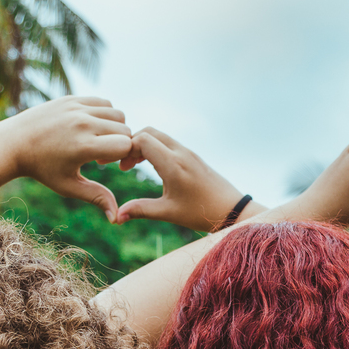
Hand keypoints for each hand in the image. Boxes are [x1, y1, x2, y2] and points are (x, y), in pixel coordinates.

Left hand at [5, 96, 132, 221]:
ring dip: (114, 127)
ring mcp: (76, 108)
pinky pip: (103, 102)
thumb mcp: (68, 186)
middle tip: (100, 155)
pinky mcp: (71, 99)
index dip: (122, 157)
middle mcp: (82, 123)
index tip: (105, 164)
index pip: (126, 145)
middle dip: (120, 143)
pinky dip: (104, 114)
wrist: (12, 144)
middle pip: (125, 129)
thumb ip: (96, 197)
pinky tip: (90, 127)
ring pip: (117, 113)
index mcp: (84, 146)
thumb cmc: (41, 169)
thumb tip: (116, 218)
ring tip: (97, 139)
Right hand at [114, 128, 247, 231]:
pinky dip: (155, 148)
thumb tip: (115, 217)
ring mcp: (188, 152)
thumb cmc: (201, 212)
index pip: (142, 140)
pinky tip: (150, 166)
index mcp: (173, 164)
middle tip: (123, 165)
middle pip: (148, 132)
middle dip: (131, 144)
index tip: (118, 167)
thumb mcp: (168, 213)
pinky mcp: (192, 156)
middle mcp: (181, 153)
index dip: (125, 149)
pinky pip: (169, 143)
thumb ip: (141, 210)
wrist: (232, 209)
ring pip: (159, 136)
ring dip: (143, 146)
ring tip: (133, 166)